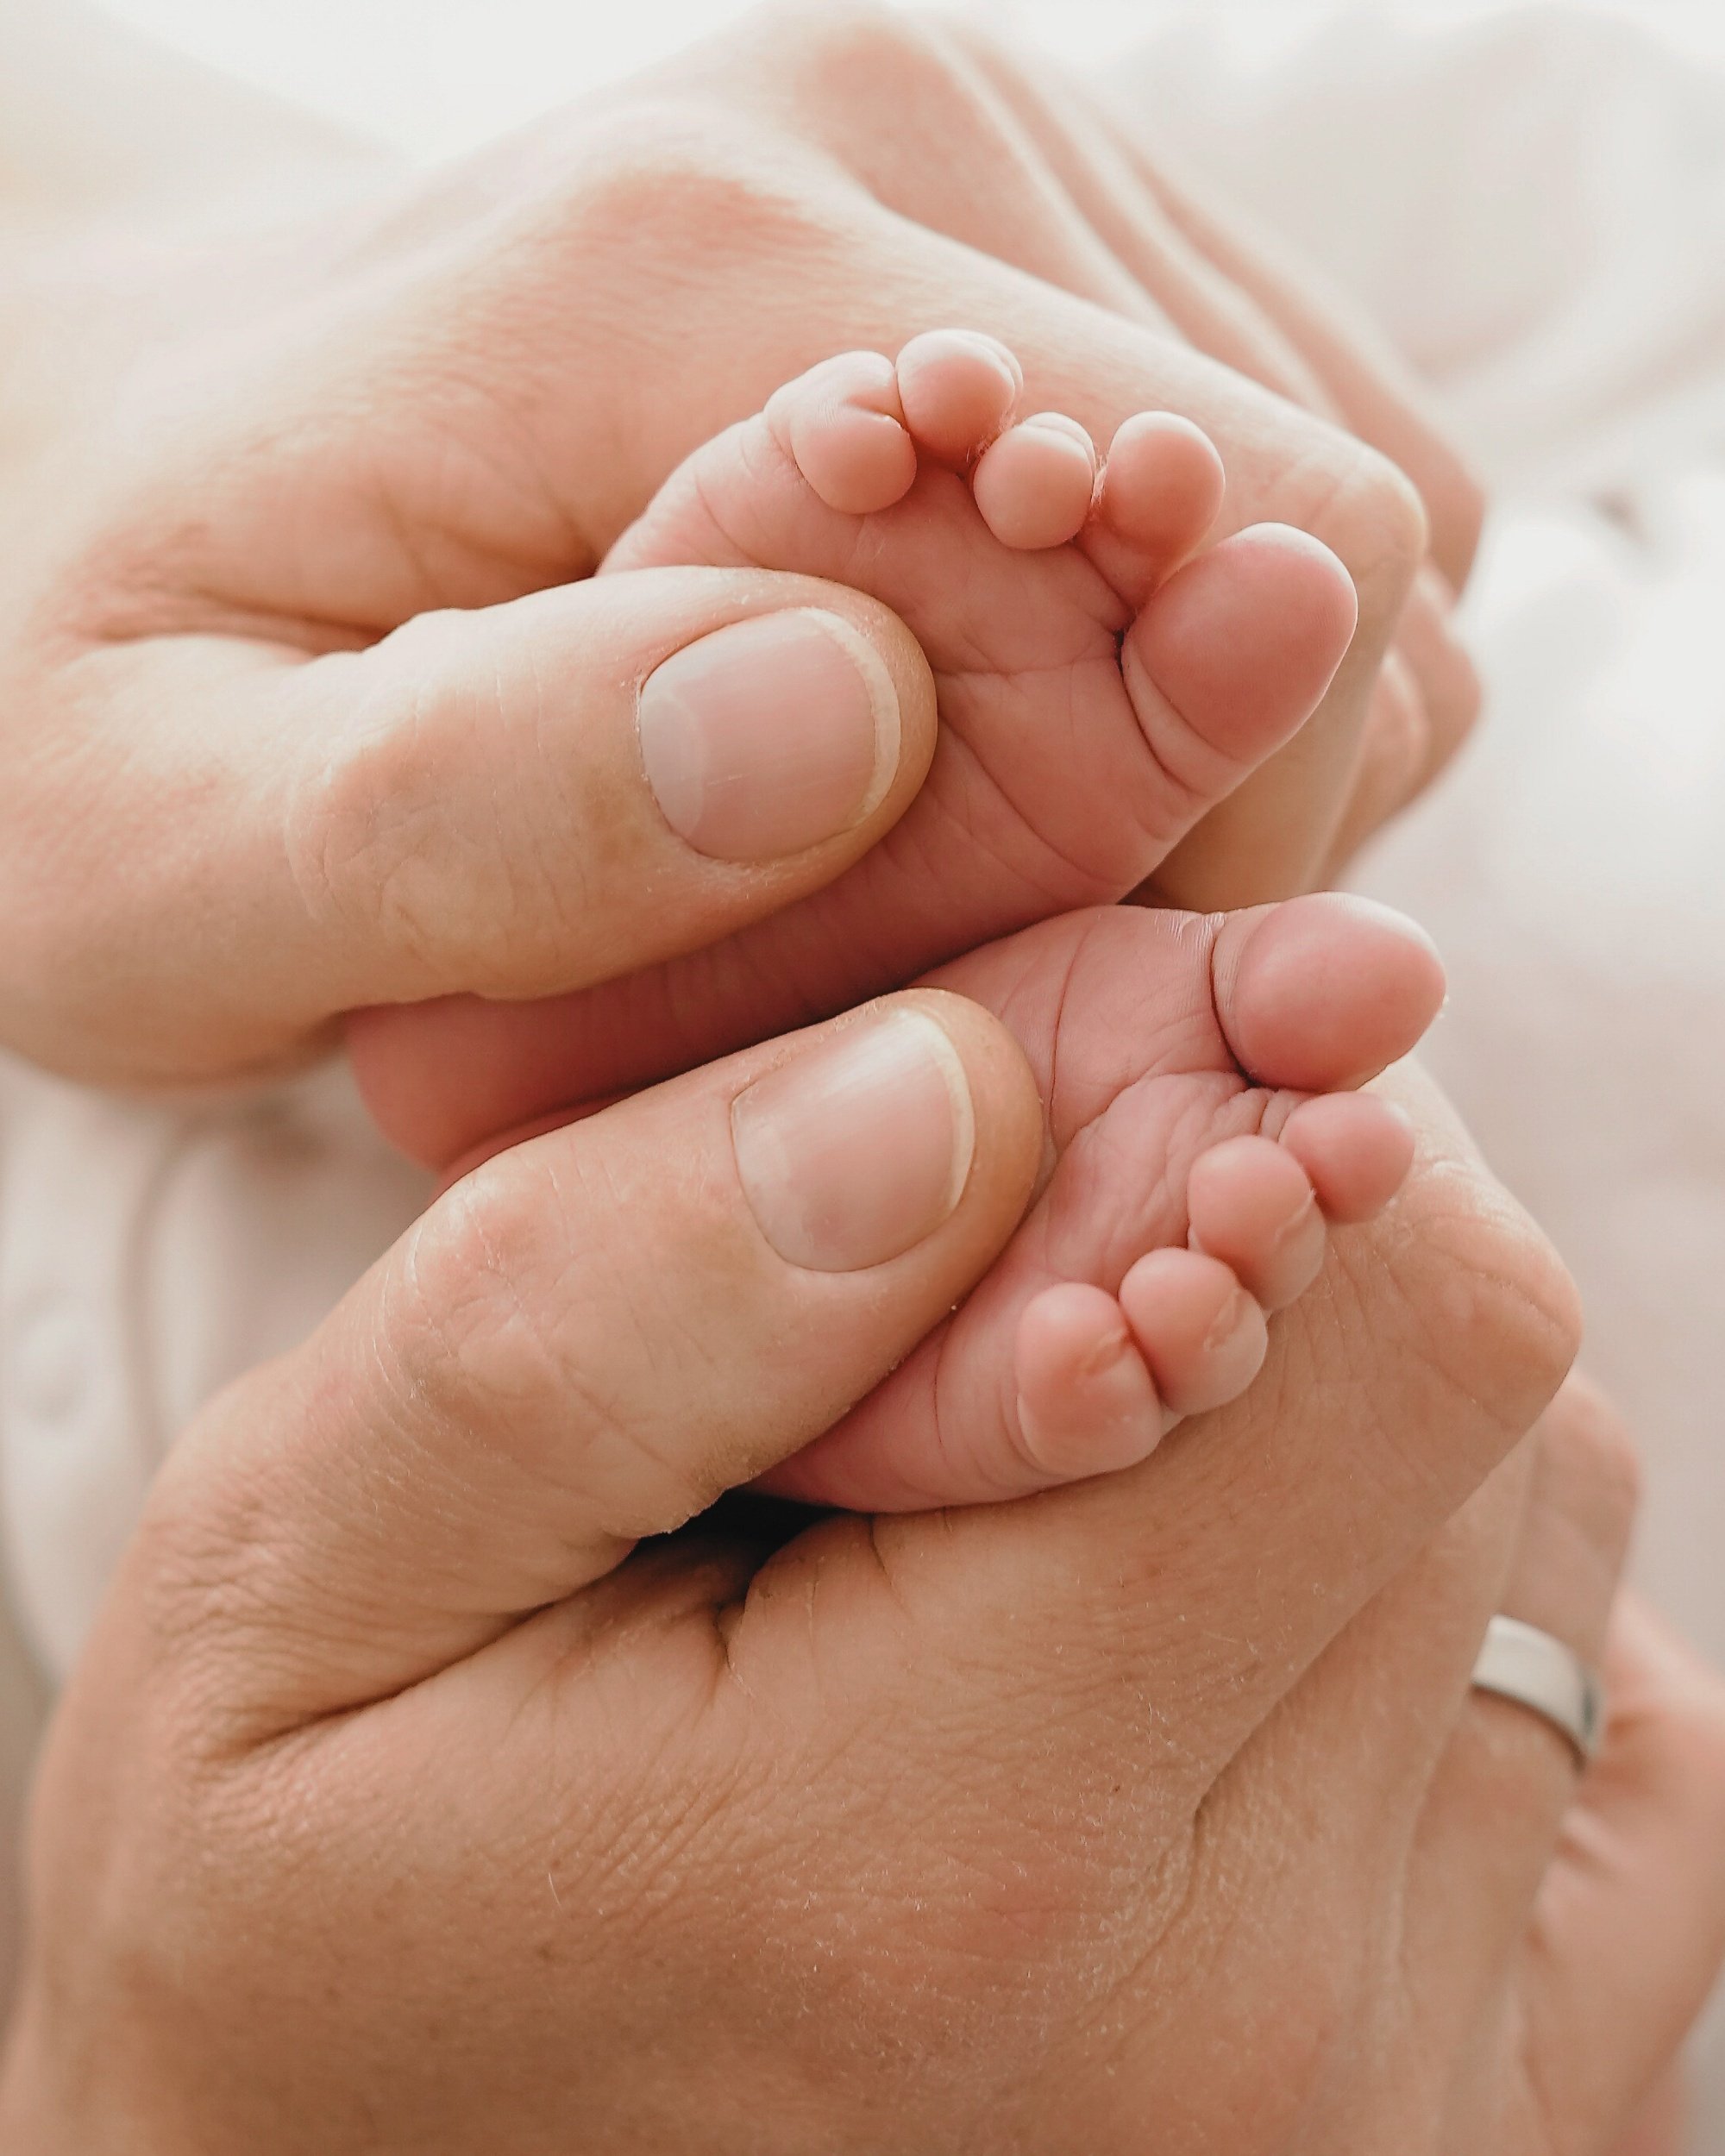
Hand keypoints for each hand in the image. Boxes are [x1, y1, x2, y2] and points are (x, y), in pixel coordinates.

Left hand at [0, 5, 1476, 1094]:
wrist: (90, 485)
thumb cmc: (100, 699)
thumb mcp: (160, 842)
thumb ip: (471, 811)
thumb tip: (845, 722)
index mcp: (706, 260)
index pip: (1265, 560)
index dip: (1200, 851)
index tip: (965, 996)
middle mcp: (901, 130)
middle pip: (1336, 565)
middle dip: (1171, 839)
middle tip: (874, 953)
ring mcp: (989, 154)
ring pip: (1339, 560)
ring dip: (1175, 782)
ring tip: (895, 862)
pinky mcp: (1035, 229)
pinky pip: (1281, 527)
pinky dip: (1177, 702)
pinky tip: (966, 761)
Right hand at [8, 1016, 1682, 2150]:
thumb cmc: (308, 1918)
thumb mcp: (297, 1572)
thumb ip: (600, 1313)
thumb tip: (946, 1094)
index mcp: (962, 1851)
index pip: (1396, 1322)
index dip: (1256, 1132)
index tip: (1070, 1124)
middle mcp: (1249, 2037)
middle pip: (1489, 1410)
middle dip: (1282, 1255)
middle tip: (1022, 1285)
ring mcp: (1387, 2126)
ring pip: (1550, 1550)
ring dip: (1345, 1425)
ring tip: (1071, 1474)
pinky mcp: (1461, 2149)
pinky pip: (1622, 1766)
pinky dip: (1445, 1619)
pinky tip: (1211, 1642)